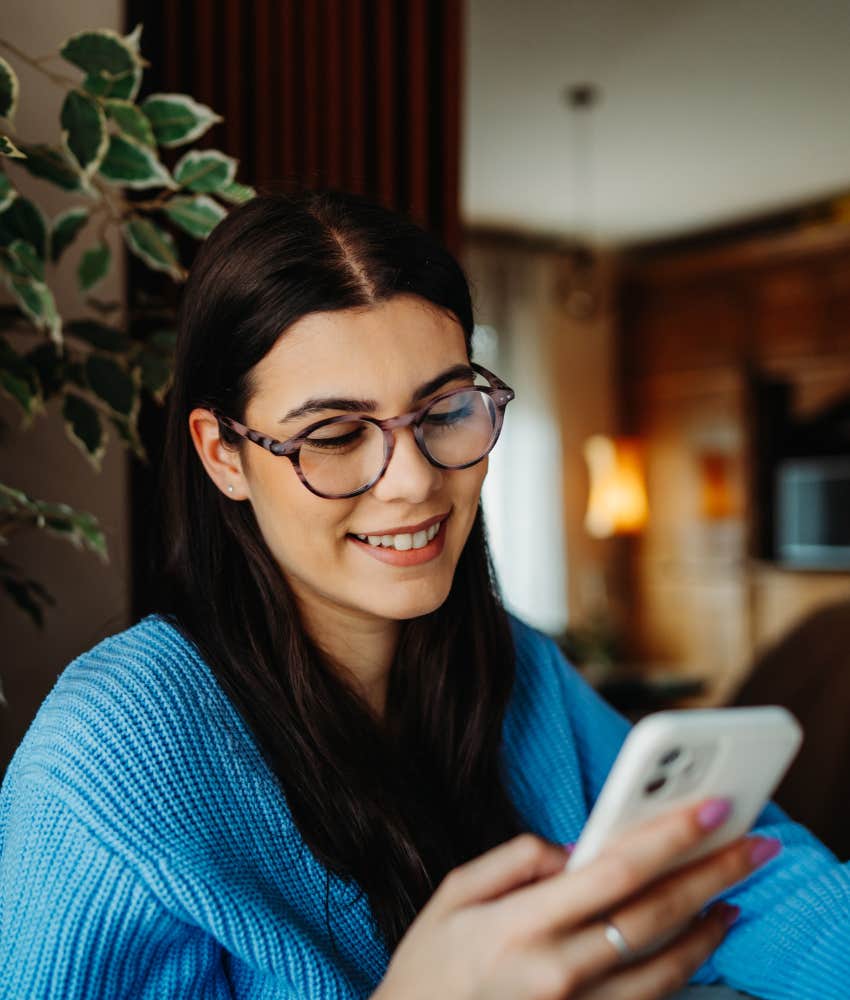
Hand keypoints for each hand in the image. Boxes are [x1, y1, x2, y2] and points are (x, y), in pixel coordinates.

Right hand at [372, 799, 778, 999]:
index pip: (614, 871)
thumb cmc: (429, 966)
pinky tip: (698, 944)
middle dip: (711, 874)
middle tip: (753, 846)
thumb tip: (573, 849)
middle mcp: (558, 974)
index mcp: (521, 925)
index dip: (668, 837)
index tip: (709, 810)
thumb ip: (514, 859)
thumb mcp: (453, 893)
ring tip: (732, 894)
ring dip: (709, 927)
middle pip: (654, 916)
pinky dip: (684, 970)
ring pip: (665, 967)